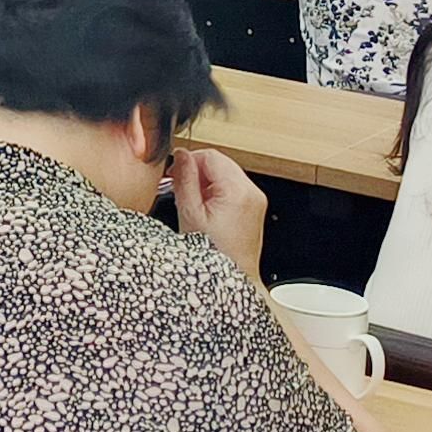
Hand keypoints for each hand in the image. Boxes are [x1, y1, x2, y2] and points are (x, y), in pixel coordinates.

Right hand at [168, 145, 267, 273]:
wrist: (235, 277)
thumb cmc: (214, 254)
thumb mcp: (190, 213)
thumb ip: (184, 179)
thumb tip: (181, 155)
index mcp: (237, 190)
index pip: (210, 155)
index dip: (188, 161)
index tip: (175, 174)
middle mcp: (251, 191)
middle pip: (220, 162)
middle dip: (198, 171)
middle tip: (182, 189)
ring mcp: (256, 199)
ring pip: (226, 173)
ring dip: (207, 181)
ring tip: (196, 203)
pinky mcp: (255, 206)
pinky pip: (233, 186)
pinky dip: (218, 191)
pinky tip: (208, 209)